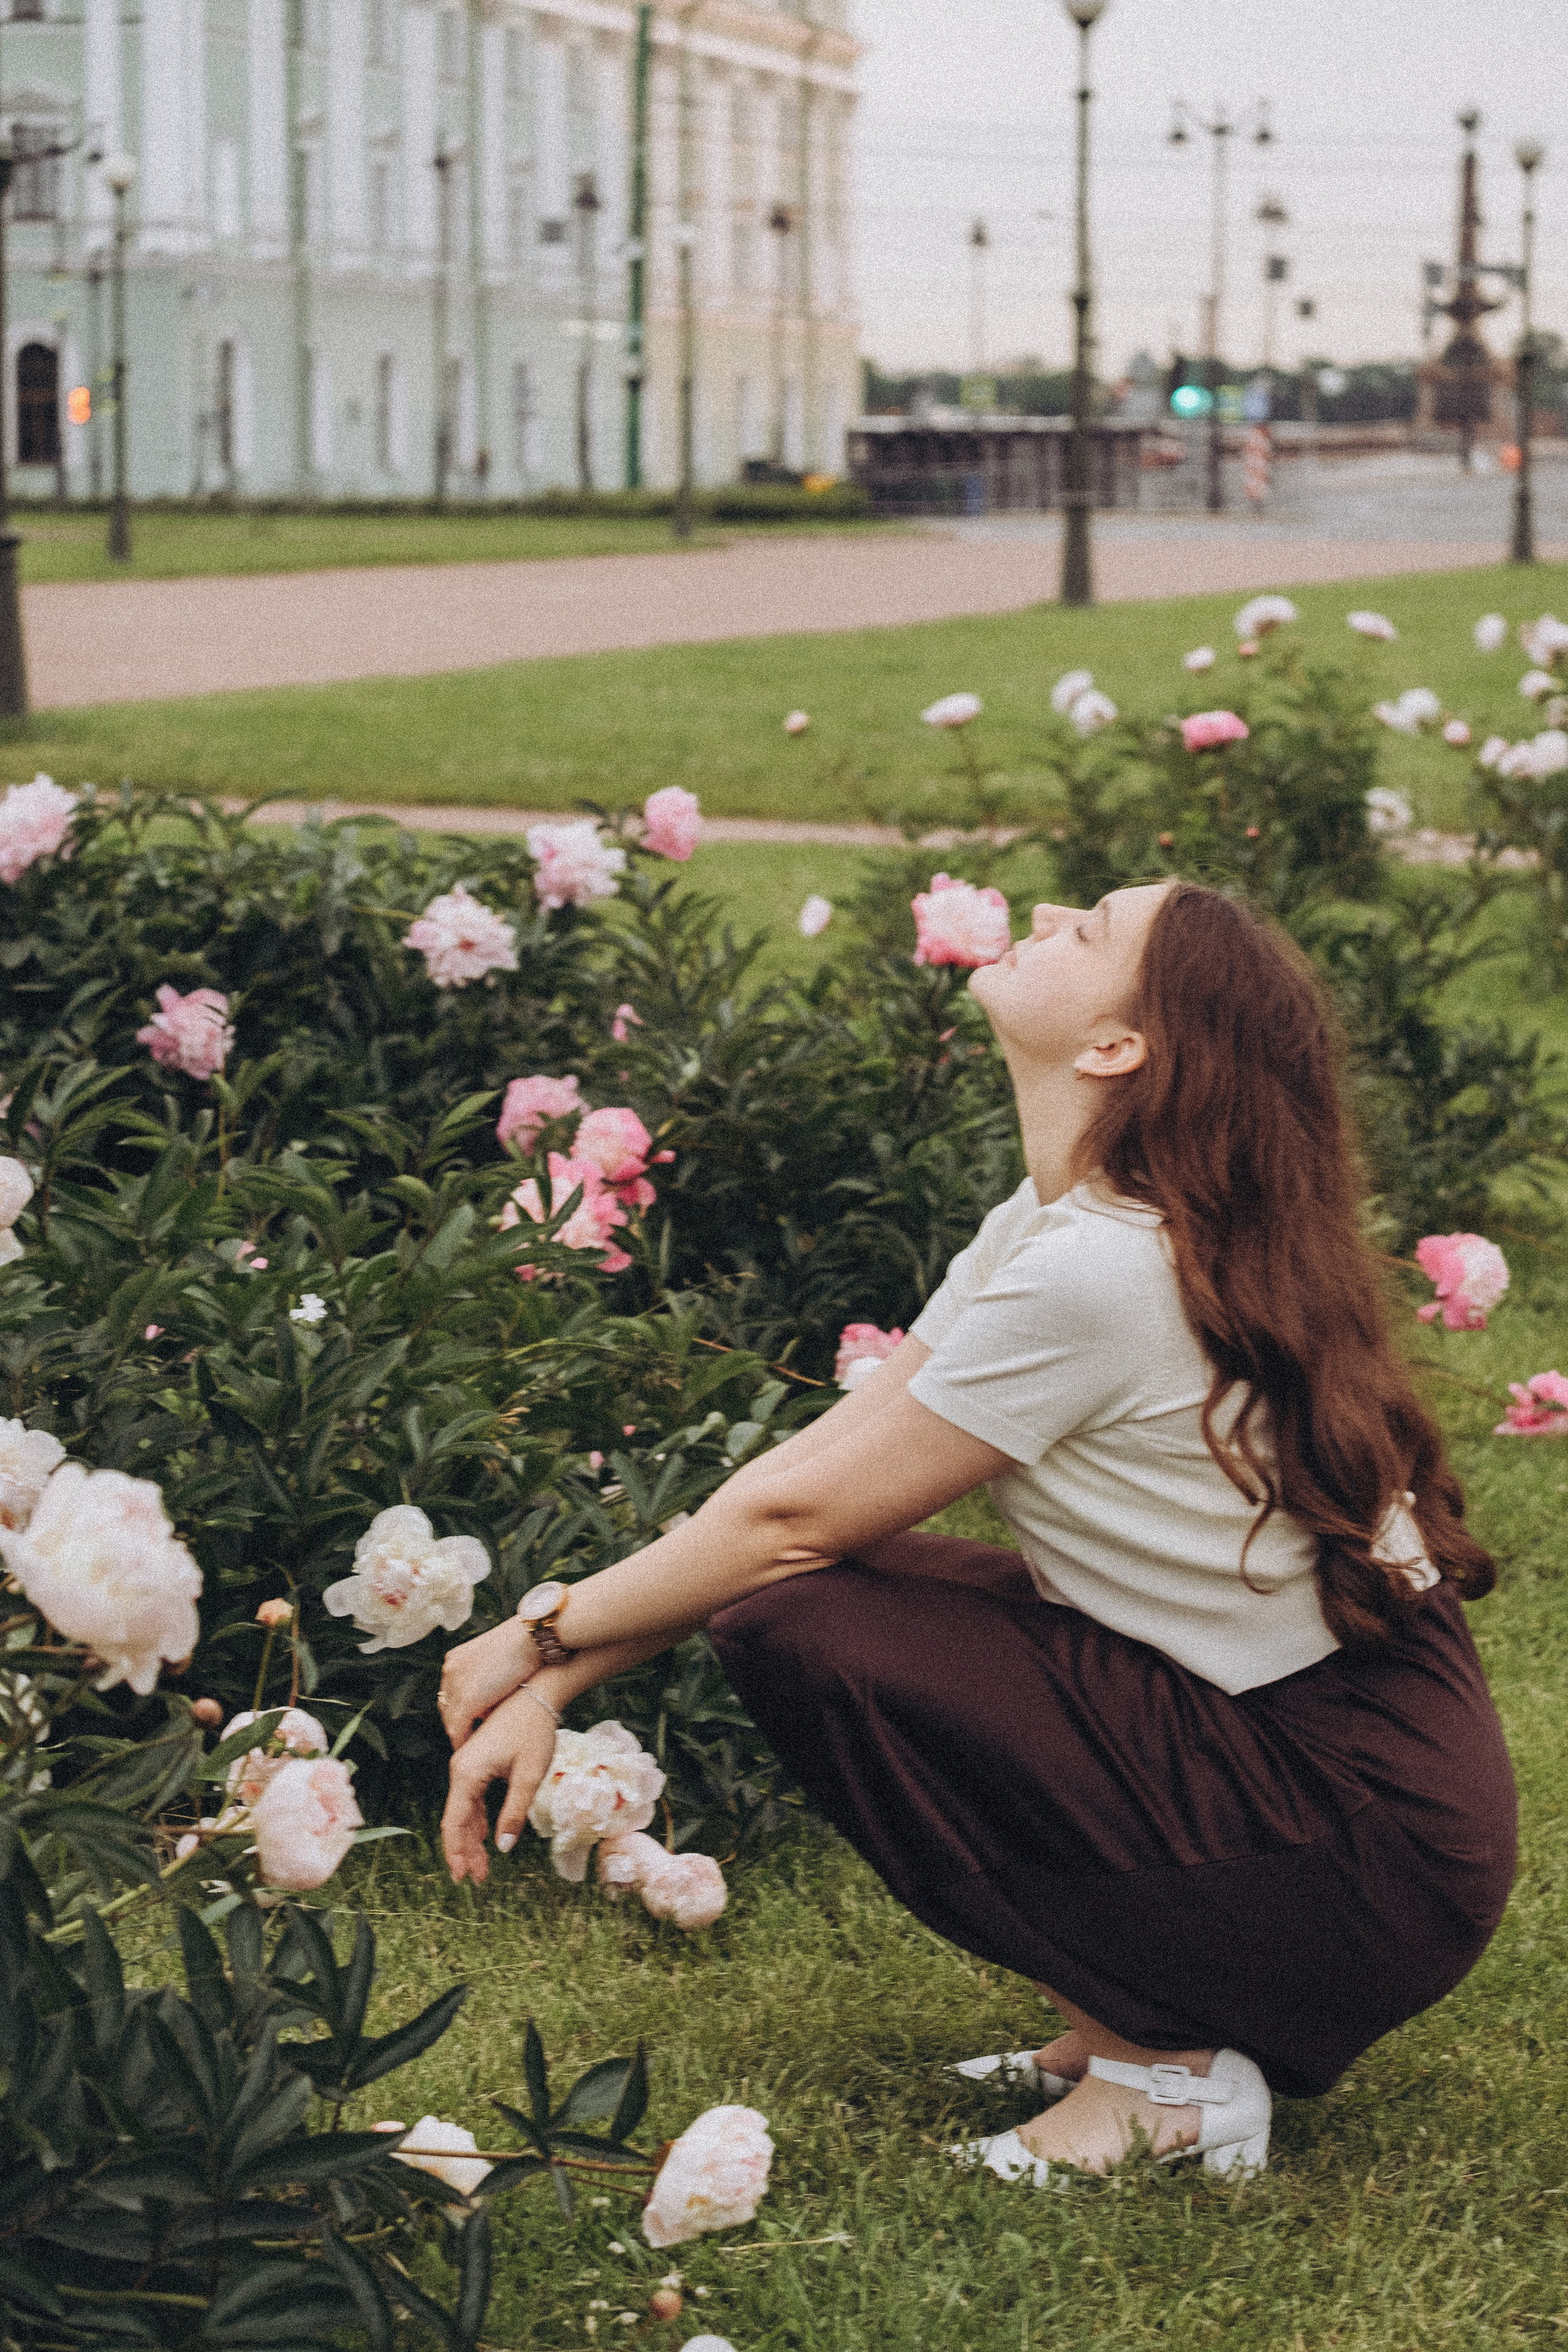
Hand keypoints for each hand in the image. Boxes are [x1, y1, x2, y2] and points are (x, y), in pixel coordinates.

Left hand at [437, 1616, 532, 1748]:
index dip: (459, 1707)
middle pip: (447, 1705)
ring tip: (470, 1745)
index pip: (451, 1690)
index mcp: (457, 1658)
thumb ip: (490, 1678)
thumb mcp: (500, 1660)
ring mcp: (456, 1684)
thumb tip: (492, 1701)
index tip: (470, 1720)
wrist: (531, 1639)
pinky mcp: (466, 1700)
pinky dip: (461, 1740)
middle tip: (468, 1736)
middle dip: (457, 1721)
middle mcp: (451, 1670)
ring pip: (450, 1718)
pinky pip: (457, 1729)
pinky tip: (470, 1748)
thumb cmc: (527, 1646)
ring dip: (459, 1733)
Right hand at [440, 1686, 557, 1885]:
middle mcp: (460, 1769)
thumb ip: (514, 1813)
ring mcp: (467, 1764)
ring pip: (464, 1810)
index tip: (462, 1877)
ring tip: (483, 1867)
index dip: (457, 1852)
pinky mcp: (477, 1761)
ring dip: (473, 1838)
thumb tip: (503, 1847)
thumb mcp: (529, 1776)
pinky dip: (478, 1819)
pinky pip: (472, 1797)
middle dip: (466, 1851)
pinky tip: (486, 1836)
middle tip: (478, 1879)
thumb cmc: (535, 1732)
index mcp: (467, 1773)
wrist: (537, 1694)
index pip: (454, 1822)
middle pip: (457, 1820)